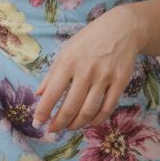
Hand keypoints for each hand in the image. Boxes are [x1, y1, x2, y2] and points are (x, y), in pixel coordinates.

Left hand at [32, 5, 141, 138]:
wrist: (122, 28)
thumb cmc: (89, 40)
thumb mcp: (66, 51)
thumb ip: (52, 74)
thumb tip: (38, 95)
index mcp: (68, 62)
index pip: (52, 94)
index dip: (43, 112)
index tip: (37, 124)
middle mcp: (86, 70)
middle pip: (70, 107)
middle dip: (59, 124)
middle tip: (52, 132)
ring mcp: (104, 77)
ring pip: (88, 111)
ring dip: (76, 124)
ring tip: (69, 128)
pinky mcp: (120, 82)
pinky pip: (107, 108)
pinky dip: (96, 120)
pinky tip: (88, 122)